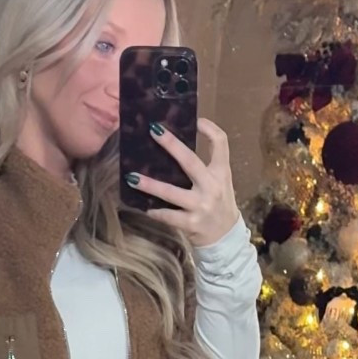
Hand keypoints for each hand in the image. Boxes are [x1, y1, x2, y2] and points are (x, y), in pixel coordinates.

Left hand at [127, 117, 238, 246]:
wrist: (226, 238)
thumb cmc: (219, 206)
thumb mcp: (220, 183)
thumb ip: (205, 167)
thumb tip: (174, 149)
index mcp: (221, 172)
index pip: (221, 142)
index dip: (209, 128)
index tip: (196, 119)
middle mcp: (212, 186)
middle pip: (190, 161)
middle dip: (171, 144)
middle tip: (153, 130)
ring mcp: (200, 206)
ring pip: (171, 192)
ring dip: (149, 185)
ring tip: (131, 177)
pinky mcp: (191, 223)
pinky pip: (167, 216)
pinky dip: (154, 211)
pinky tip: (143, 206)